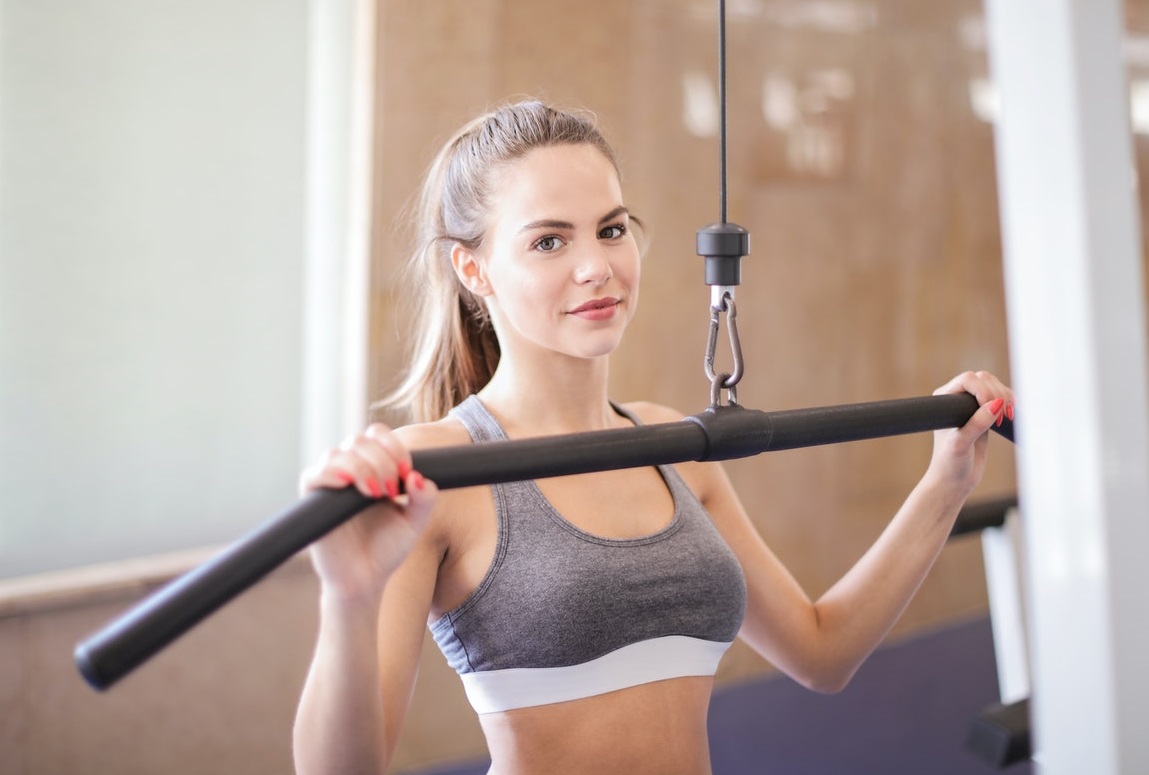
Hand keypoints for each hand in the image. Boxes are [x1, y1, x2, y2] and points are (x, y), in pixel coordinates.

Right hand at [299, 424, 437, 602]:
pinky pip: (313, 475)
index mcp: (373, 468)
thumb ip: (424, 499)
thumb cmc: (387, 549)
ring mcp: (330, 484)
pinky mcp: (313, 501)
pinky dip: (330, 473)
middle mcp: (349, 471)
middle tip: (392, 490)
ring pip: (338, 453)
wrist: (364, 580)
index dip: (393, 446)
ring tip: (375, 494)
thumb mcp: (414, 522)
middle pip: (359, 440)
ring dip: (361, 467)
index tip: (407, 472)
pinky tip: (347, 484)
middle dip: (381, 460)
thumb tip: (418, 477)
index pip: (378, 436)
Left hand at [926, 370, 1014, 497]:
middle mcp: (956, 398)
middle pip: (984, 379)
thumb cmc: (950, 464)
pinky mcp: (984, 414)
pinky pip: (1001, 398)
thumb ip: (977, 424)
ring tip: (1005, 420)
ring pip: (994, 385)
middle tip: (1002, 420)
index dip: (984, 390)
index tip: (992, 410)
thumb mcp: (961, 444)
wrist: (954, 480)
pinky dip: (1010, 403)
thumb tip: (997, 404)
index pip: (968, 379)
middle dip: (998, 394)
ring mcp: (971, 405)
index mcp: (944, 399)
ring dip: (1006, 398)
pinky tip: (1011, 416)